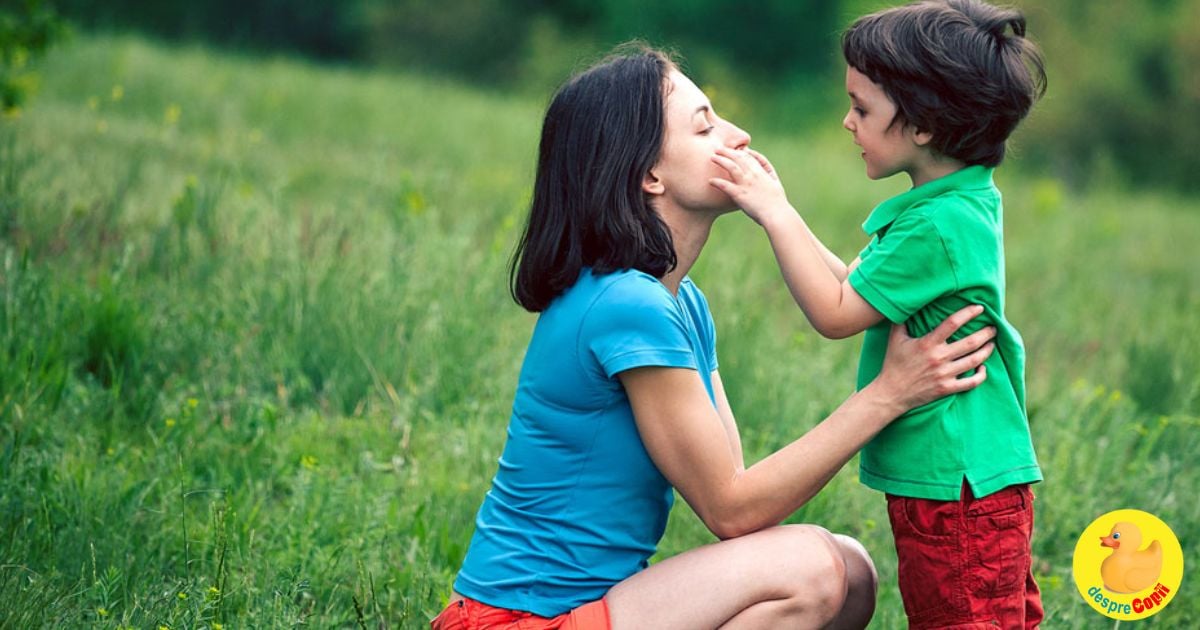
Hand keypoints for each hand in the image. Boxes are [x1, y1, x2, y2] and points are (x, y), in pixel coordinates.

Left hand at [709, 147, 792, 225]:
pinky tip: (710, 181)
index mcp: (761, 171)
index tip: (731, 150)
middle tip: (717, 149)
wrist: (776, 214)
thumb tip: (759, 161)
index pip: (748, 156)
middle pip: (738, 157)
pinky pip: (725, 186)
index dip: (738, 151)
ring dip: (721, 160)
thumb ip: (767, 168)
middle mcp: (753, 175)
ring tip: (712, 158)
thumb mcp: (774, 180)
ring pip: (731, 167)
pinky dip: (717, 182)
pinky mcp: (739, 195)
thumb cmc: (777, 200)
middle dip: (726, 151)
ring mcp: (746, 184)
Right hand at [873, 305, 995, 412]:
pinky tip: (983, 368)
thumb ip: (902, 321)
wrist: (891, 393)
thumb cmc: (893, 363)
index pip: (952, 323)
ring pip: (974, 360)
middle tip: (993, 328)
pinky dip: (981, 375)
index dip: (968, 313)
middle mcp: (939, 358)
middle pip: (970, 342)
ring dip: (987, 351)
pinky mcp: (947, 388)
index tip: (979, 308)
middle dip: (985, 333)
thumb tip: (907, 303)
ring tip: (992, 343)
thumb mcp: (894, 339)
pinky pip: (971, 382)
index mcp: (927, 343)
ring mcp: (944, 374)